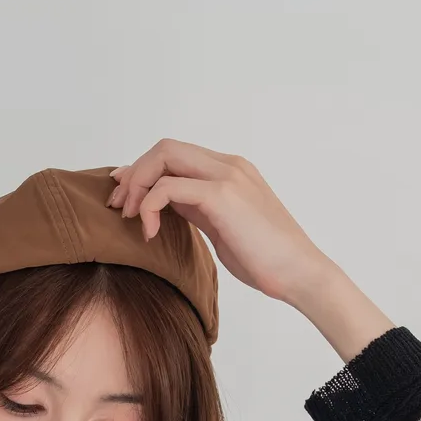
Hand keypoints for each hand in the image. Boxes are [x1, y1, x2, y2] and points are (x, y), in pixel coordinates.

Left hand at [106, 139, 329, 305]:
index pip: (175, 154)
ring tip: (132, 220)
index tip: (123, 196)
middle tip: (119, 208)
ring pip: (164, 157)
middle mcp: (227, 165)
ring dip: (138, 186)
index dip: (142, 170)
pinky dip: (150, 206)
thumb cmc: (266, 259)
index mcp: (229, 171)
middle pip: (165, 148)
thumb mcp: (223, 228)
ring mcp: (226, 176)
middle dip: (134, 174)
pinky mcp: (223, 196)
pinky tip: (150, 232)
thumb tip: (167, 208)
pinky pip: (169, 187)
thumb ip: (198, 210)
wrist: (300, 273)